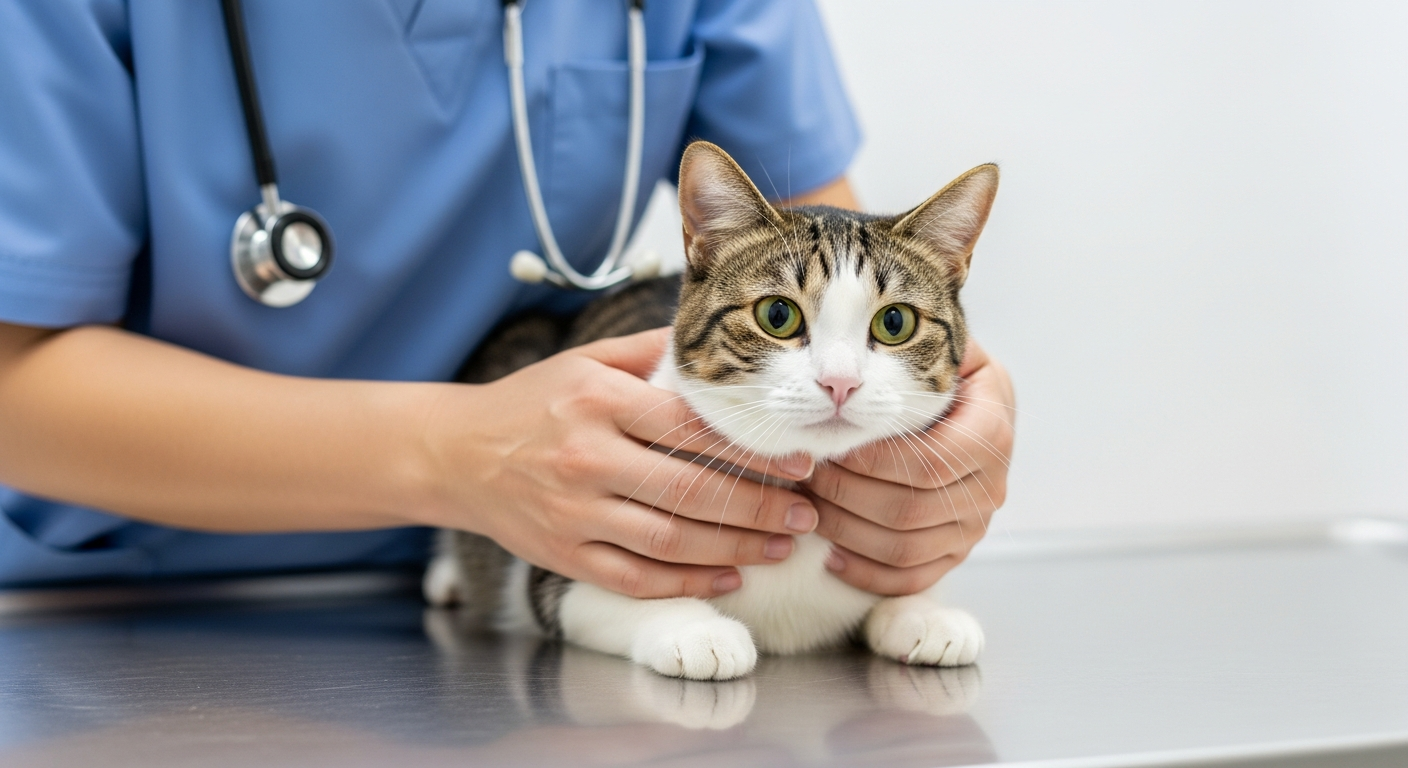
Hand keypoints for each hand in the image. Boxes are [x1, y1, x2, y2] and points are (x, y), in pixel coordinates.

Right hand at [418, 328, 818, 599]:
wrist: (454, 453)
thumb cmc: (530, 402)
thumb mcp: (585, 362)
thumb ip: (650, 353)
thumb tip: (717, 345)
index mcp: (598, 401)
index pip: (689, 428)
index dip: (750, 450)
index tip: (798, 461)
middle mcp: (586, 456)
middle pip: (688, 489)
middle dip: (757, 506)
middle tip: (806, 513)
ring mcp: (572, 511)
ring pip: (668, 539)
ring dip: (734, 548)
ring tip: (781, 546)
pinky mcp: (562, 553)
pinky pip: (633, 577)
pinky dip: (685, 583)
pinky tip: (727, 577)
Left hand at [806, 340, 1014, 594]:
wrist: (969, 406)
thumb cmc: (940, 371)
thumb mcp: (938, 345)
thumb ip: (912, 342)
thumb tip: (862, 344)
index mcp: (991, 430)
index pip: (926, 462)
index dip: (870, 461)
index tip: (826, 445)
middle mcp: (991, 484)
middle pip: (908, 509)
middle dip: (844, 494)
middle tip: (804, 473)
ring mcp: (975, 524)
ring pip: (904, 548)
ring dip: (845, 531)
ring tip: (807, 506)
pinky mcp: (956, 551)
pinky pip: (912, 578)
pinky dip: (867, 574)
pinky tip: (830, 555)